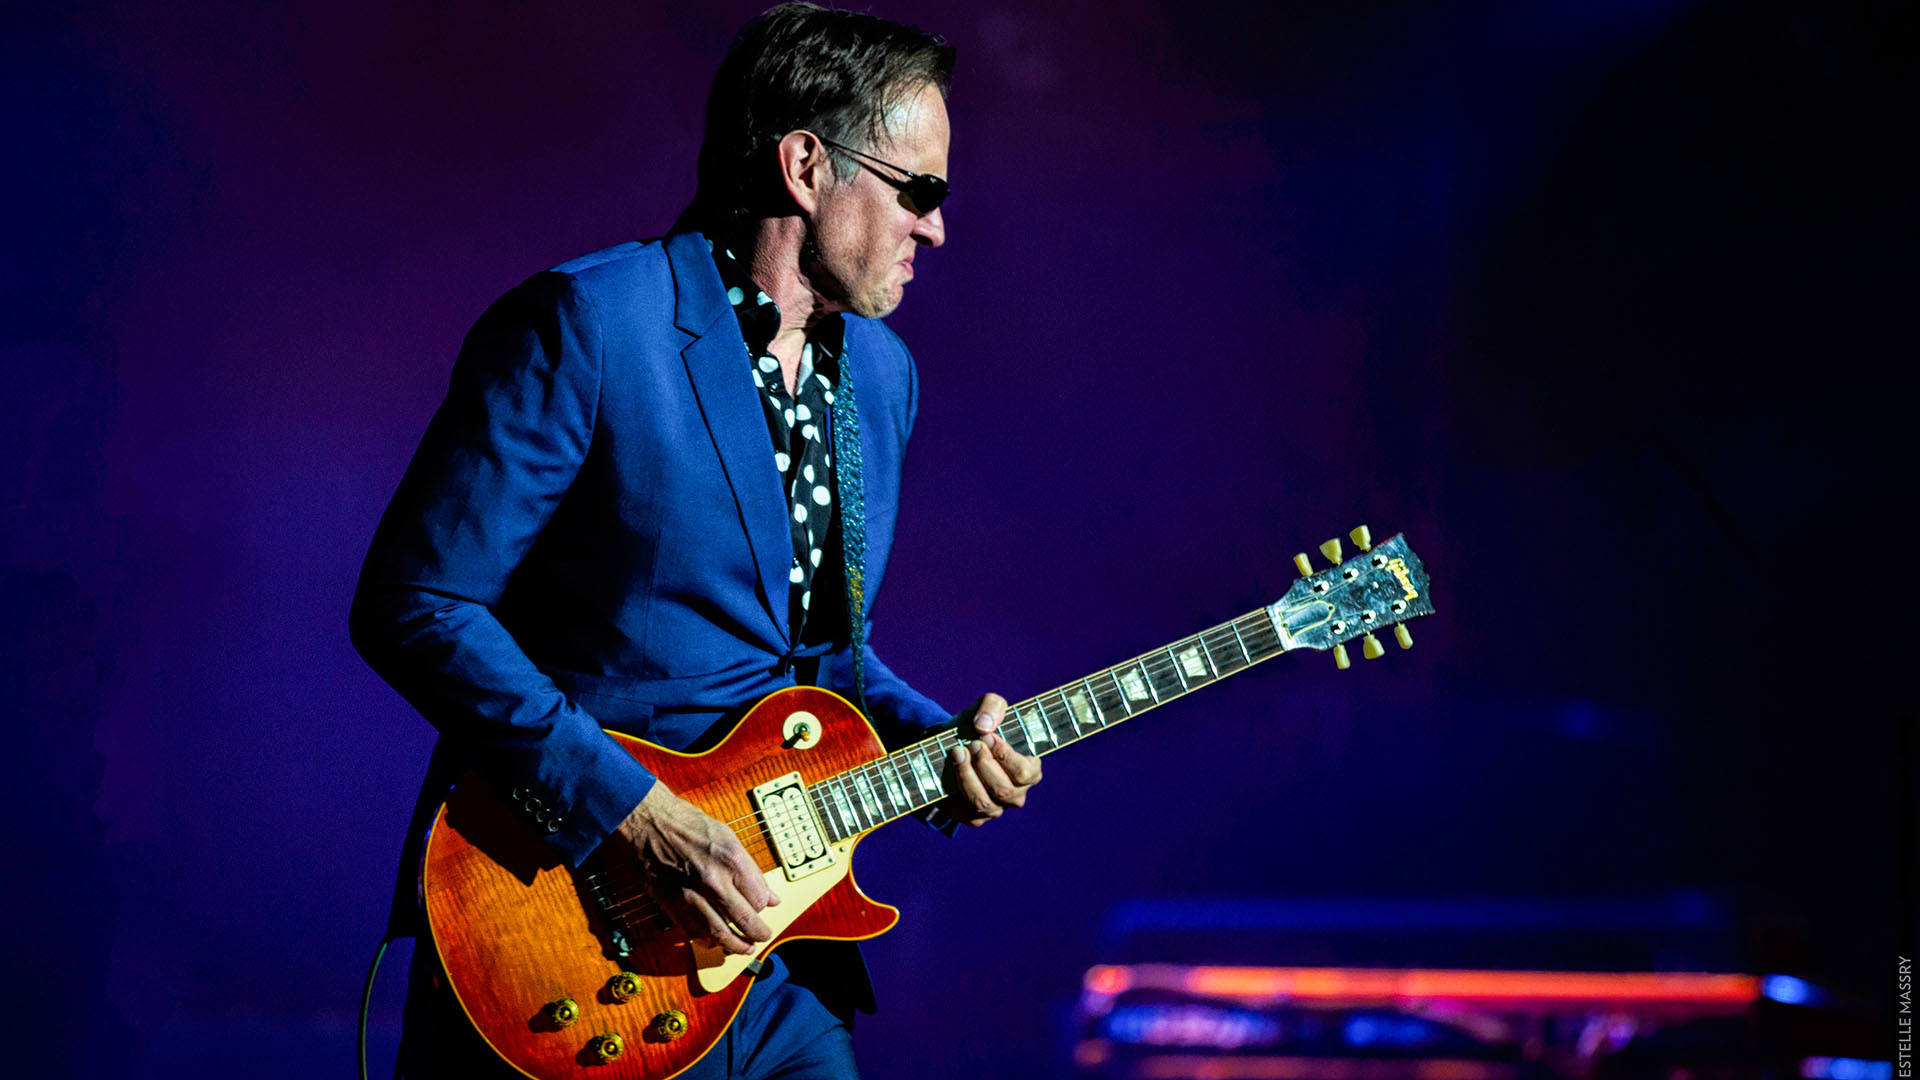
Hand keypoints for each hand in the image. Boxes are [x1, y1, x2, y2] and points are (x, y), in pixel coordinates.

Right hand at [612, 782, 779, 954]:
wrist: (648, 822)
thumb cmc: (687, 824)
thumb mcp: (728, 838)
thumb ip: (751, 870)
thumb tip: (770, 895)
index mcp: (732, 860)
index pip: (760, 899)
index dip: (765, 906)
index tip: (765, 908)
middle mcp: (713, 880)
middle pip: (745, 920)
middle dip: (758, 933)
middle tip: (762, 936)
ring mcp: (691, 895)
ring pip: (720, 933)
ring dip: (736, 945)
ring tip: (744, 948)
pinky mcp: (671, 904)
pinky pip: (694, 931)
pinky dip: (707, 940)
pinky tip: (715, 940)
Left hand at [942, 693, 1041, 825]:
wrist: (949, 743)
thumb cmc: (977, 727)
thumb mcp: (987, 707)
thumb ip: (993, 707)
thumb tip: (984, 725)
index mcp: (1028, 771)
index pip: (1025, 773)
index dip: (1005, 755)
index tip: (986, 736)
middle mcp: (1015, 794)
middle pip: (1003, 789)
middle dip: (983, 764)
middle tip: (970, 744)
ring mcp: (995, 809)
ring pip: (983, 803)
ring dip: (967, 776)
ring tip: (957, 753)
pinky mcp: (972, 817)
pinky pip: (964, 811)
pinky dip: (955, 788)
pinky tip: (951, 769)